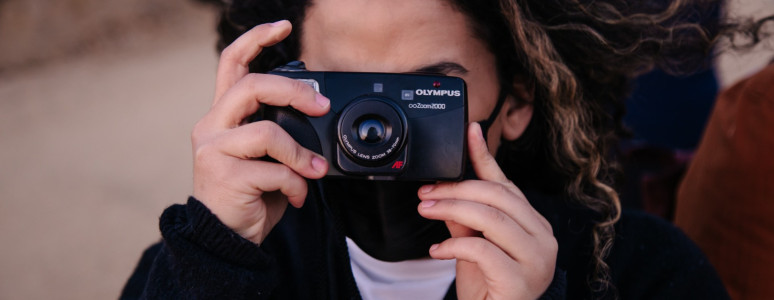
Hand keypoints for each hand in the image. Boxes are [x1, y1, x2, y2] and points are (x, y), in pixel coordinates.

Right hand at [191, 20, 330, 244]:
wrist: (226, 237)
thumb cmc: (250, 194)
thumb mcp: (265, 156)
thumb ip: (279, 131)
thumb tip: (316, 114)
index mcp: (223, 115)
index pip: (232, 64)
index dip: (255, 39)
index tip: (283, 27)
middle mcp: (212, 126)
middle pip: (253, 86)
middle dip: (295, 91)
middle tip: (322, 107)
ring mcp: (215, 150)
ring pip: (268, 133)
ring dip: (301, 154)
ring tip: (315, 171)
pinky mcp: (224, 176)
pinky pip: (275, 171)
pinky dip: (296, 184)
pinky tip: (298, 196)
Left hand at [417, 122, 557, 298]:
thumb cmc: (488, 288)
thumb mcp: (473, 246)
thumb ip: (464, 217)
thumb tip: (444, 187)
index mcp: (534, 224)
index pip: (507, 183)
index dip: (485, 156)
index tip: (469, 131)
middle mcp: (543, 237)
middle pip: (498, 196)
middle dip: (456, 189)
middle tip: (425, 193)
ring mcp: (537, 259)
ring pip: (491, 217)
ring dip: (452, 209)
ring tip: (426, 210)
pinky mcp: (521, 280)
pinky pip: (483, 250)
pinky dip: (454, 246)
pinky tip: (437, 251)